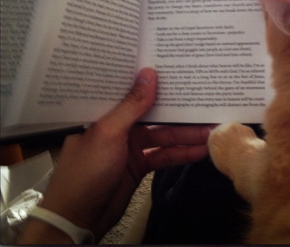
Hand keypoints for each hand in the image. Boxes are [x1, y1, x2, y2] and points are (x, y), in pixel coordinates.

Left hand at [18, 68, 210, 242]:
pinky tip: (199, 151)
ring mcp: (131, 146)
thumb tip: (148, 74)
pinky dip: (181, 154)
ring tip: (210, 130)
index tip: (176, 72)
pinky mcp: (140, 165)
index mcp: (106, 112)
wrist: (78, 218)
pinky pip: (164, 155)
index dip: (154, 82)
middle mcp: (120, 126)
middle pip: (155, 114)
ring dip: (186, 135)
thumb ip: (132, 105)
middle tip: (204, 104)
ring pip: (164, 136)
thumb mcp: (109, 133)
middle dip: (179, 112)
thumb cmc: (84, 171)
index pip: (133, 91)